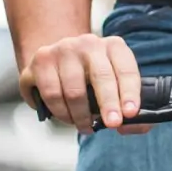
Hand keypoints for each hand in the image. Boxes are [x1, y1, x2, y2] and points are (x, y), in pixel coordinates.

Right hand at [23, 33, 147, 134]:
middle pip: (100, 77)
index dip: (130, 93)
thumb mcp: (115, 84)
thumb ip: (127, 108)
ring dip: (81, 116)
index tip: (130, 113)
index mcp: (113, 46)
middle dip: (108, 104)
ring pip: (73, 91)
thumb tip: (127, 127)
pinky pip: (51, 94)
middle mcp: (88, 43)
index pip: (126, 69)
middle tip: (112, 124)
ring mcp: (62, 49)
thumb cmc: (93, 77)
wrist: (61, 58)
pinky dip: (60, 112)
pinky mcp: (41, 60)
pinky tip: (67, 117)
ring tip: (85, 126)